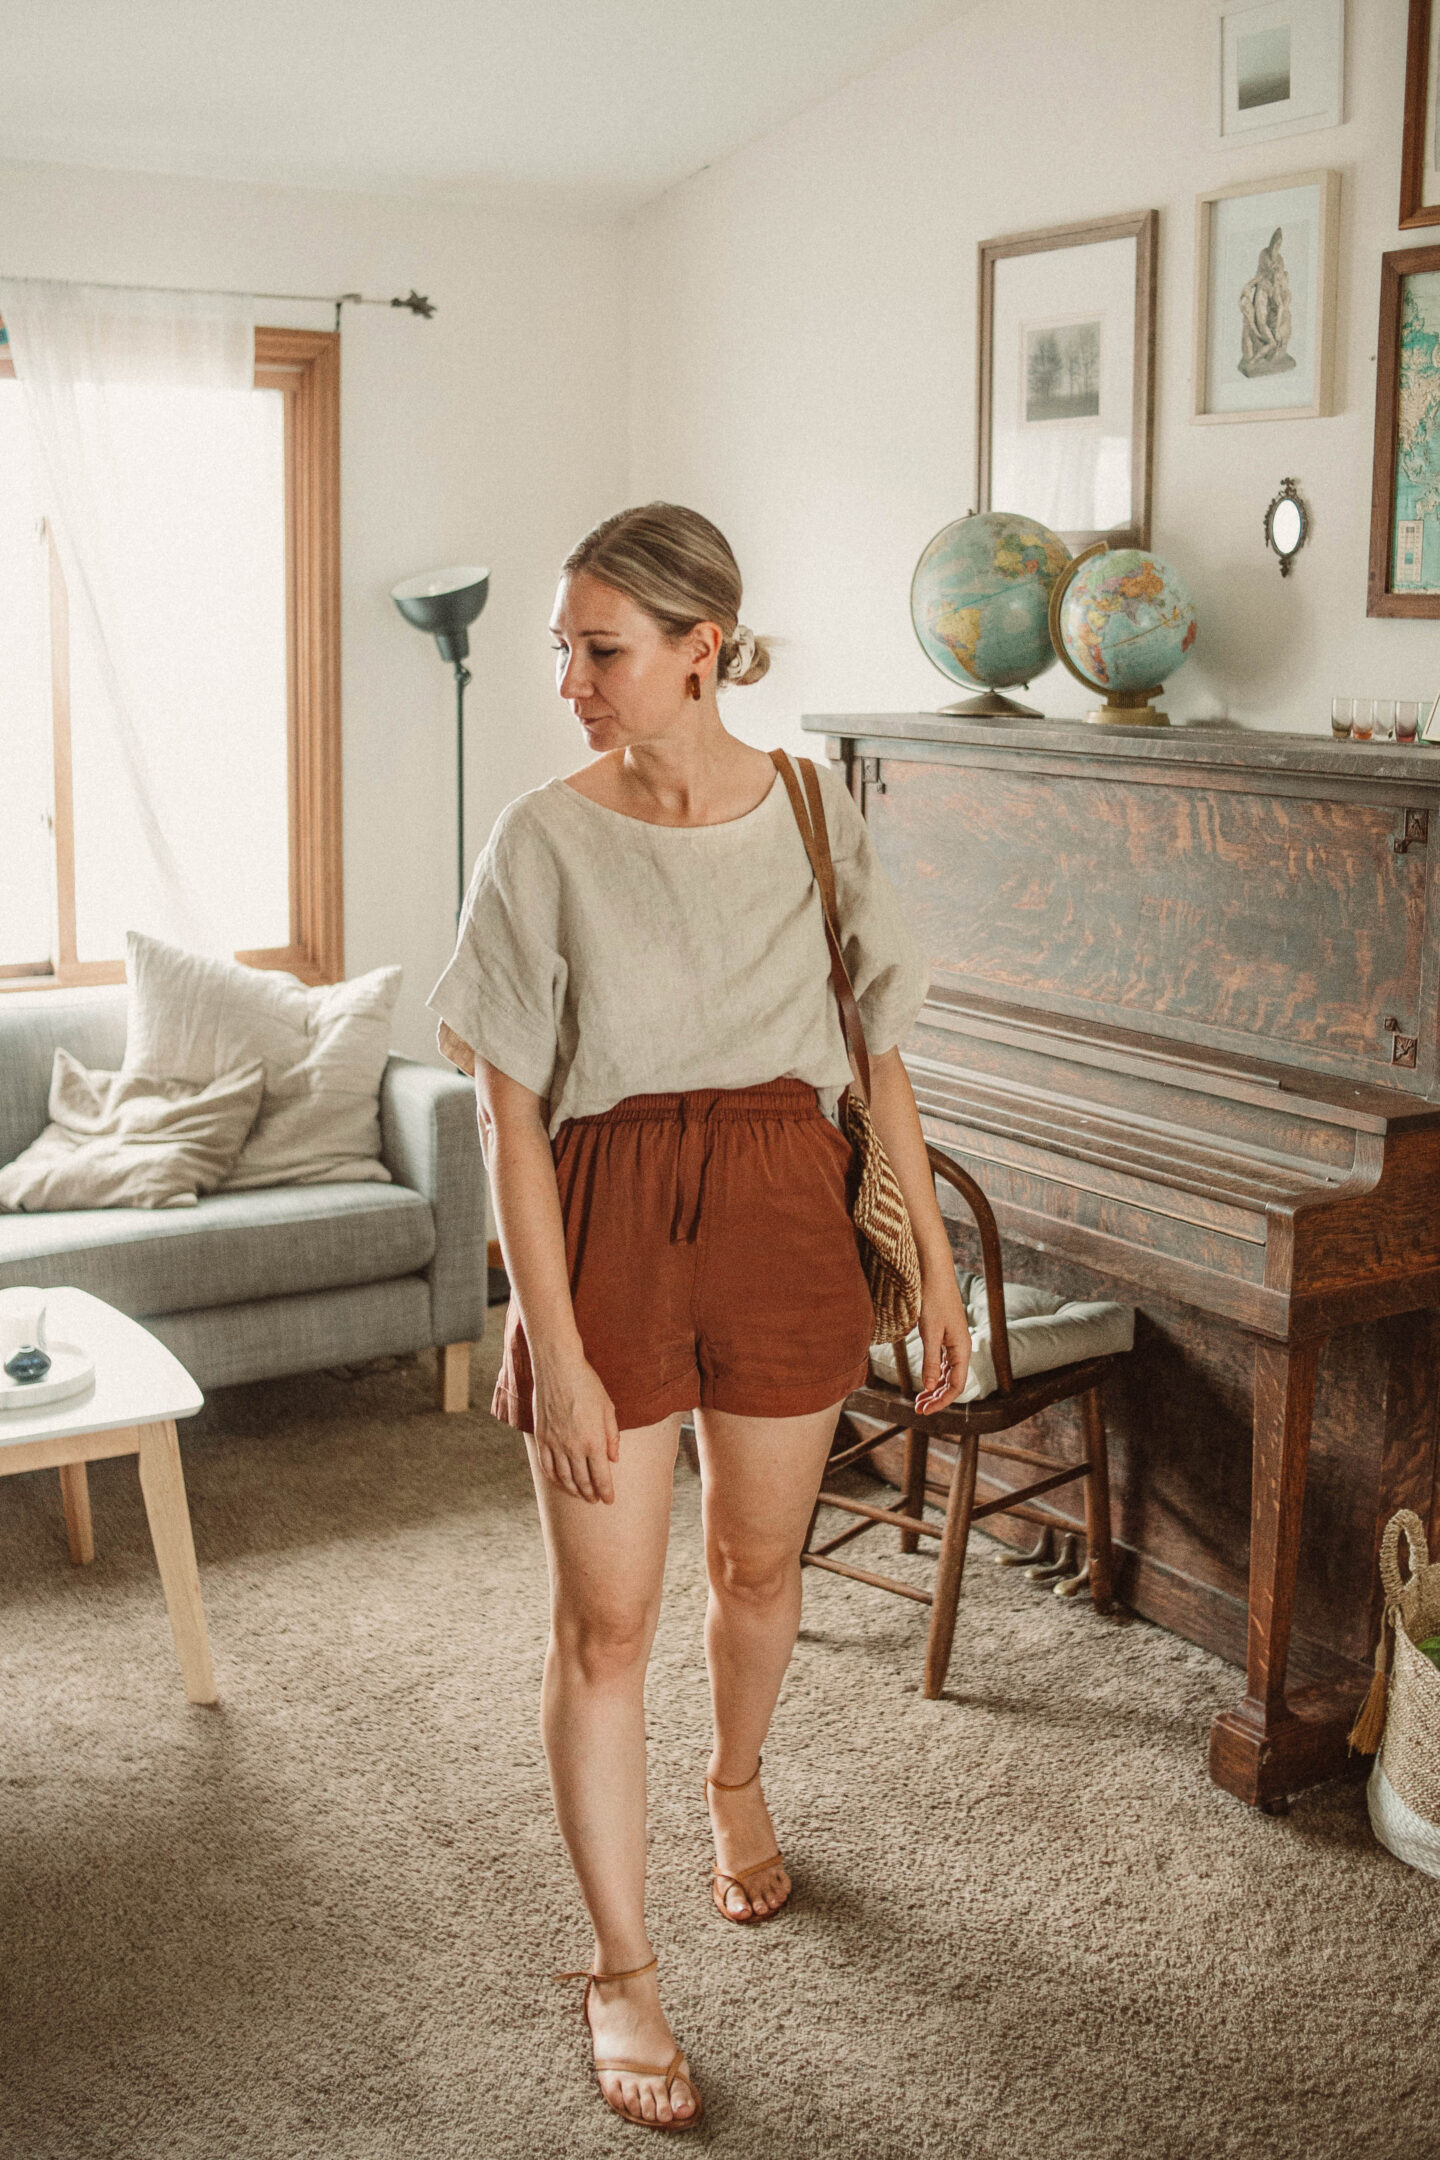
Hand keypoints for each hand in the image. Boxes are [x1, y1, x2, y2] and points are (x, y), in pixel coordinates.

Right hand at [532, 1351, 620, 1502]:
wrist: (558, 1368)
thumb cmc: (587, 1385)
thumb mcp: (608, 1408)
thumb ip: (612, 1436)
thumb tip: (614, 1458)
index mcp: (593, 1441)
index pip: (601, 1477)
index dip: (606, 1492)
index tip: (609, 1501)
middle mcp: (573, 1447)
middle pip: (582, 1481)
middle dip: (590, 1494)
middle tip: (595, 1501)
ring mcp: (555, 1444)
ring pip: (564, 1477)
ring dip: (573, 1490)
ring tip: (580, 1495)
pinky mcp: (541, 1437)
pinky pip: (546, 1466)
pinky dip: (553, 1478)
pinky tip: (559, 1481)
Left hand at [912, 1272, 971, 1414]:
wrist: (933, 1273)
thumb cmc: (932, 1299)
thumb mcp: (929, 1332)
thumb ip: (931, 1361)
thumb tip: (930, 1388)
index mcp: (962, 1349)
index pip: (957, 1386)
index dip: (942, 1402)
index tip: (924, 1411)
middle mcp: (961, 1348)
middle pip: (953, 1382)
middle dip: (937, 1398)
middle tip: (918, 1410)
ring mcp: (954, 1342)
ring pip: (948, 1373)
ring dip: (935, 1389)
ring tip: (918, 1401)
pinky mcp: (946, 1336)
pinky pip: (943, 1362)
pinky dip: (934, 1374)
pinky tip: (925, 1381)